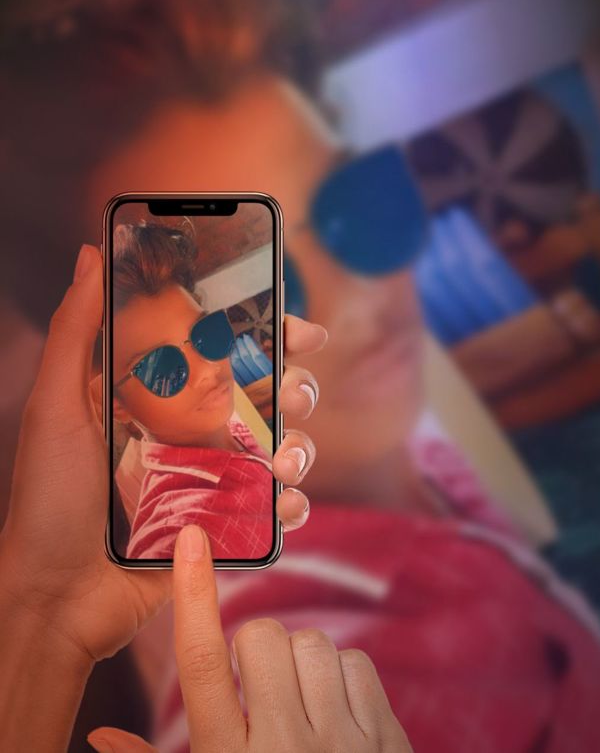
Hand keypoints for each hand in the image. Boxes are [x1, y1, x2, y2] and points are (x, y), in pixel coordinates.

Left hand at [0, 244, 326, 664]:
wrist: (54, 597)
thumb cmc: (48, 498)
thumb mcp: (55, 405)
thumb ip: (76, 329)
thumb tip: (91, 253)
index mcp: (160, 396)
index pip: (224, 351)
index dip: (267, 333)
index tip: (298, 327)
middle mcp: (194, 431)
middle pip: (267, 395)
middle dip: (296, 387)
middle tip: (294, 394)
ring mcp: (214, 479)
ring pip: (282, 448)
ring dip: (301, 447)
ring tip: (283, 462)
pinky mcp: (224, 526)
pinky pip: (274, 509)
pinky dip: (292, 505)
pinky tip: (286, 506)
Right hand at [87, 525, 412, 752]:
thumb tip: (98, 739)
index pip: (201, 664)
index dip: (193, 595)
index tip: (192, 538)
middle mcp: (285, 749)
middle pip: (261, 637)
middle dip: (255, 648)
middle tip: (258, 689)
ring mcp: (343, 745)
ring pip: (313, 642)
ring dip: (300, 661)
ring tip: (297, 704)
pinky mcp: (387, 741)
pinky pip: (357, 663)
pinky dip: (342, 675)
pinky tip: (335, 712)